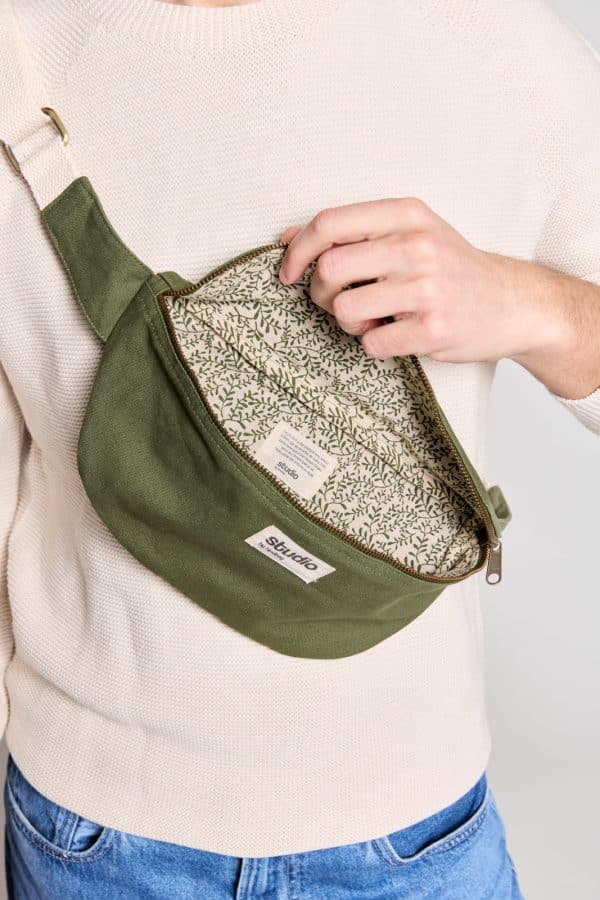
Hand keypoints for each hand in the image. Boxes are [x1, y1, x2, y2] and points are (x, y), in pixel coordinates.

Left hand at [277, 198, 569, 364]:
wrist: (513, 303)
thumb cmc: (451, 268)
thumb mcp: (409, 233)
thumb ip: (352, 232)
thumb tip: (286, 238)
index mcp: (406, 214)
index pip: (328, 223)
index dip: (296, 251)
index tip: (288, 274)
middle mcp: (417, 245)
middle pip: (328, 270)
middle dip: (319, 294)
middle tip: (337, 303)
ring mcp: (427, 288)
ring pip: (343, 310)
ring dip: (347, 324)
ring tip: (373, 320)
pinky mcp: (432, 329)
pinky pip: (370, 344)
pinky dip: (374, 345)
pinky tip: (396, 335)